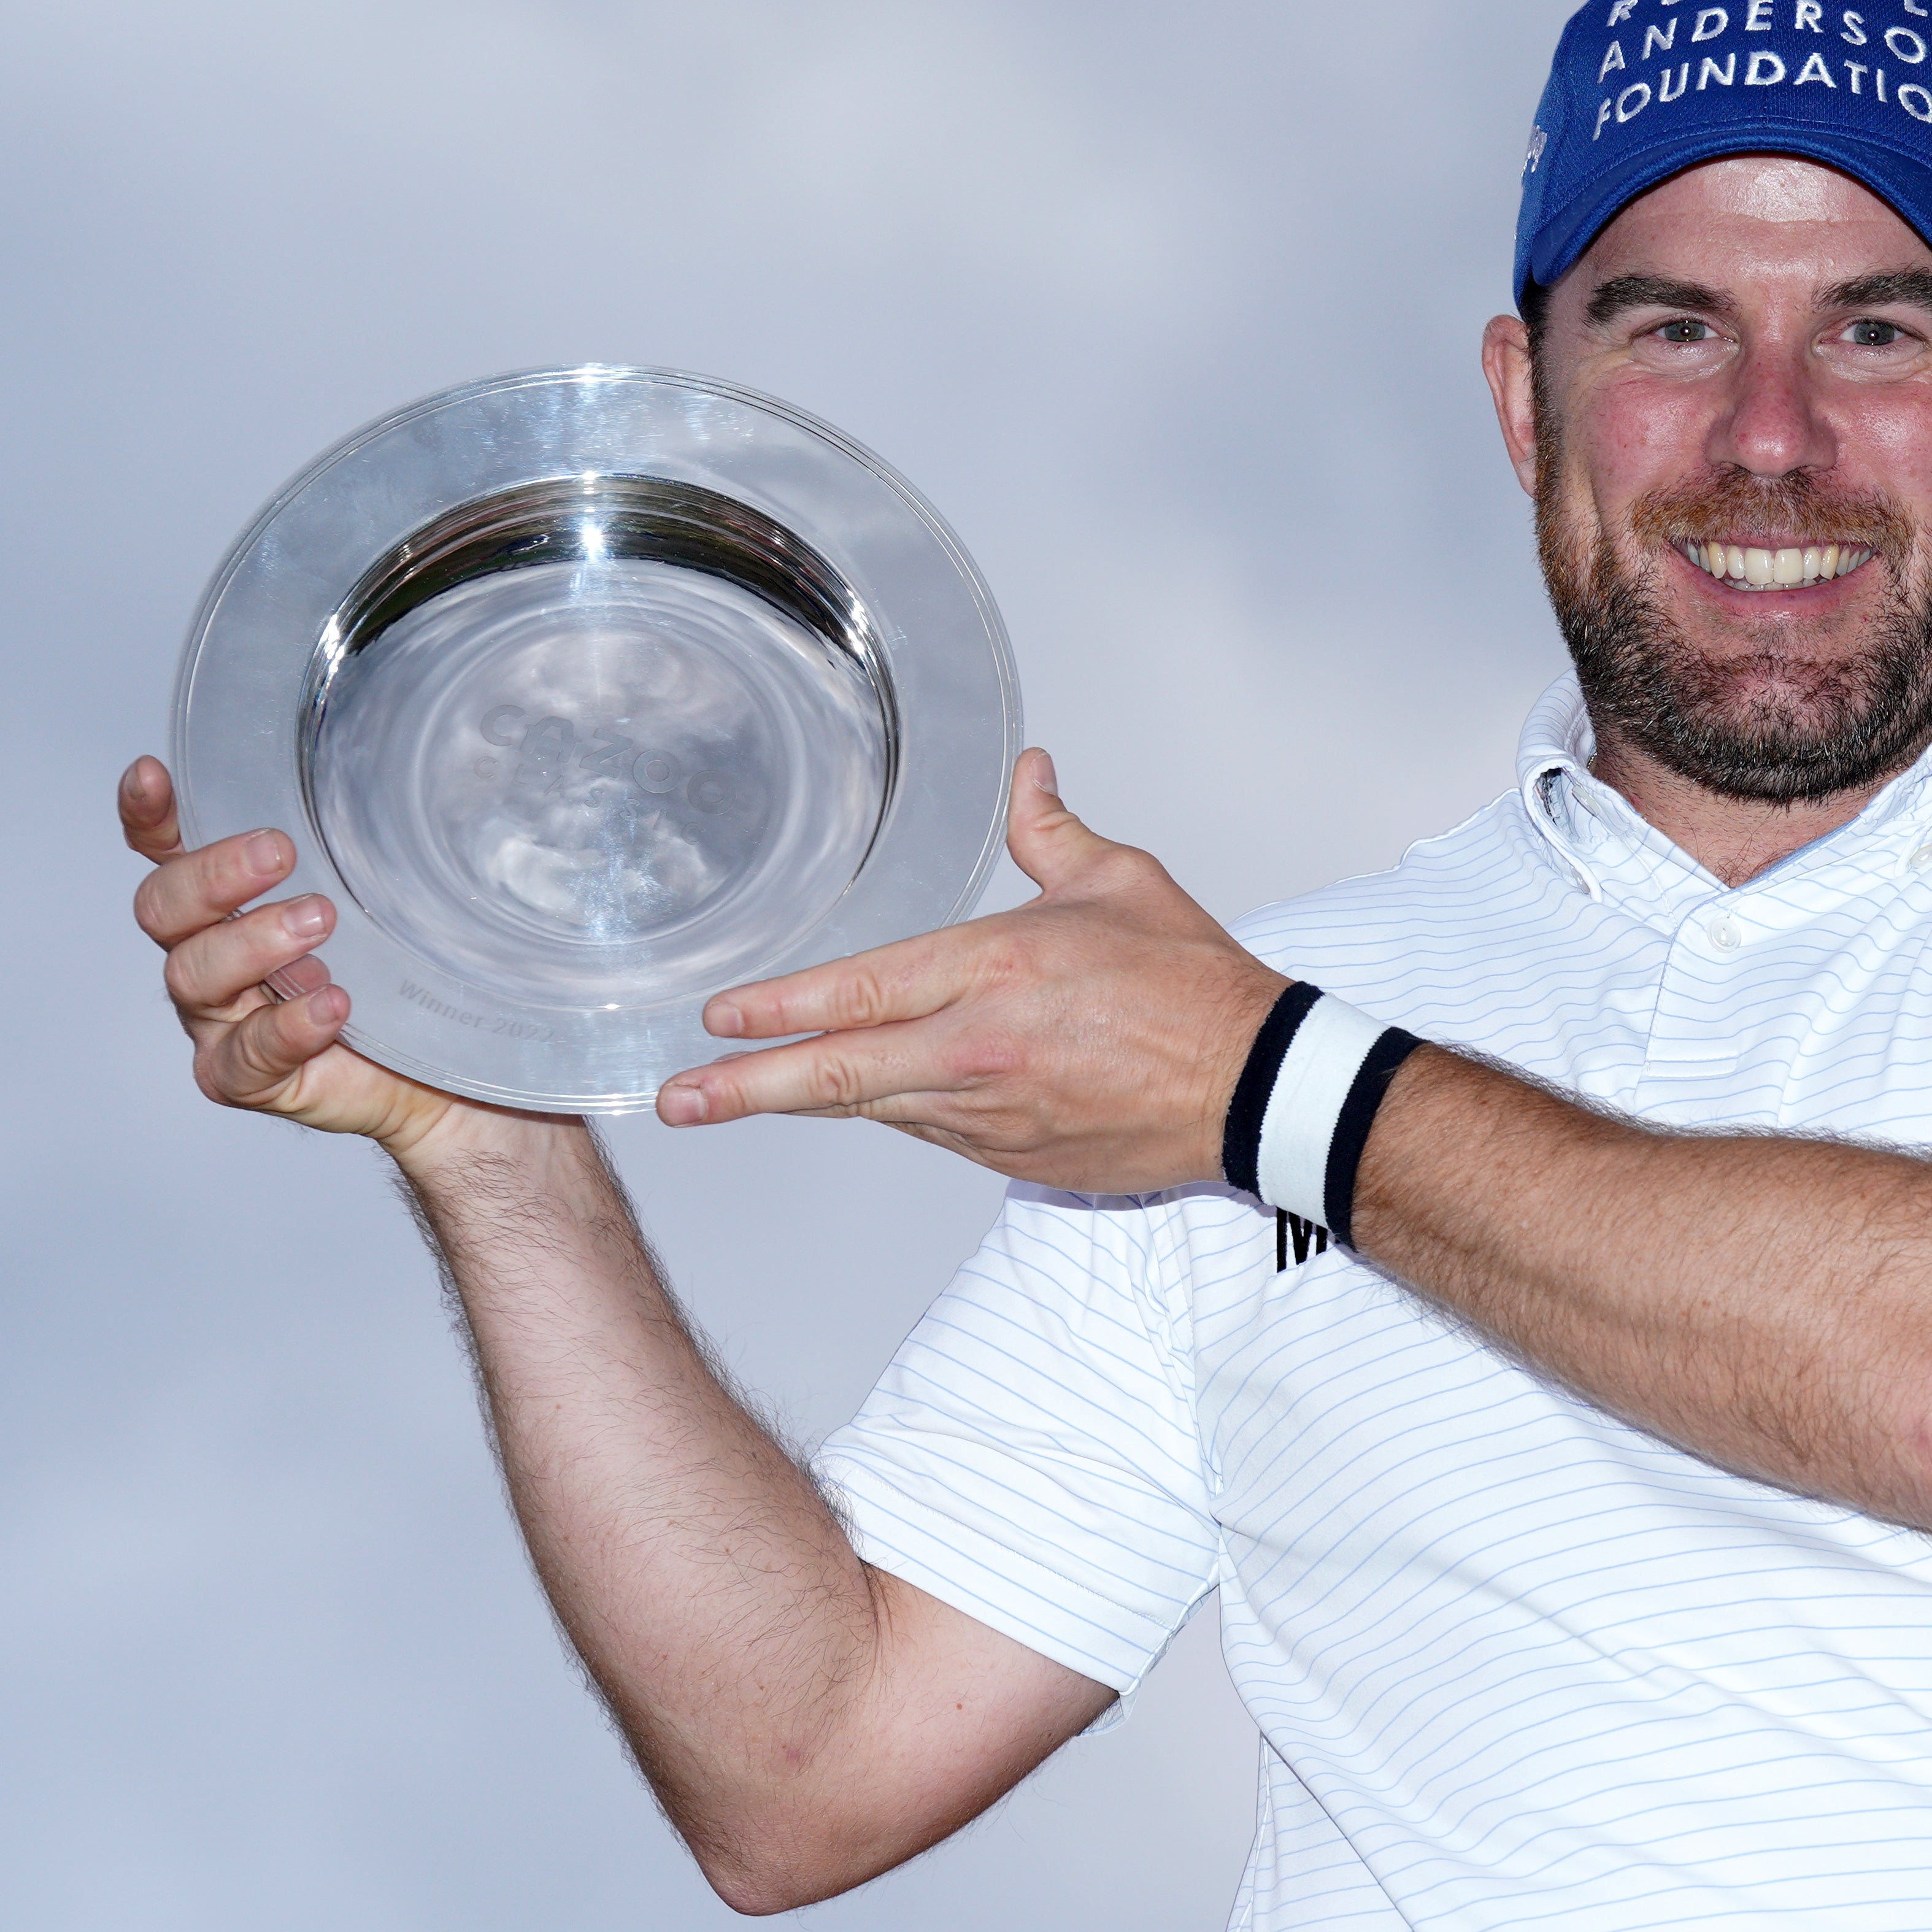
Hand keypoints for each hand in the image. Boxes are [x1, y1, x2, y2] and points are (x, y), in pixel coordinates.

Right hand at [119, 755, 475, 1156]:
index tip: (152, 775)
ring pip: (193, 974)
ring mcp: (219, 1020)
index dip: (150, 815)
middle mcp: (208, 955)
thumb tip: (413, 782)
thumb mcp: (388, 900)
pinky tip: (331, 1004)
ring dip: (253, 941)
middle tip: (279, 854)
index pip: (168, 852)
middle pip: (163, 908)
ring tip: (320, 922)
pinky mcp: (244, 1076)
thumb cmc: (400, 979)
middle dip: (213, 875)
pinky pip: (245, 1054)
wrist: (437, 1077)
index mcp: (226, 904)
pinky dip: (288, 1025)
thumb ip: (370, 853)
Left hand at [654, 750, 1286, 1192]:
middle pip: (839, 1074)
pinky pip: (932, 1133)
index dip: (780, 1008)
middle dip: (747, 1087)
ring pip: (876, 1109)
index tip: (718, 1016)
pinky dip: (895, 1113)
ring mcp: (994, 1113)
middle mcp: (981, 1049)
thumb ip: (1052, 831)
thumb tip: (1027, 774)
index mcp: (998, 970)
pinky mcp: (1013, 1157)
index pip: (862, 992)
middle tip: (677, 1098)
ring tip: (740, 1097)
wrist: (1254, 1087)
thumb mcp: (1120, 884)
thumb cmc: (1193, 985)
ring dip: (810, 1101)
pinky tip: (871, 1100)